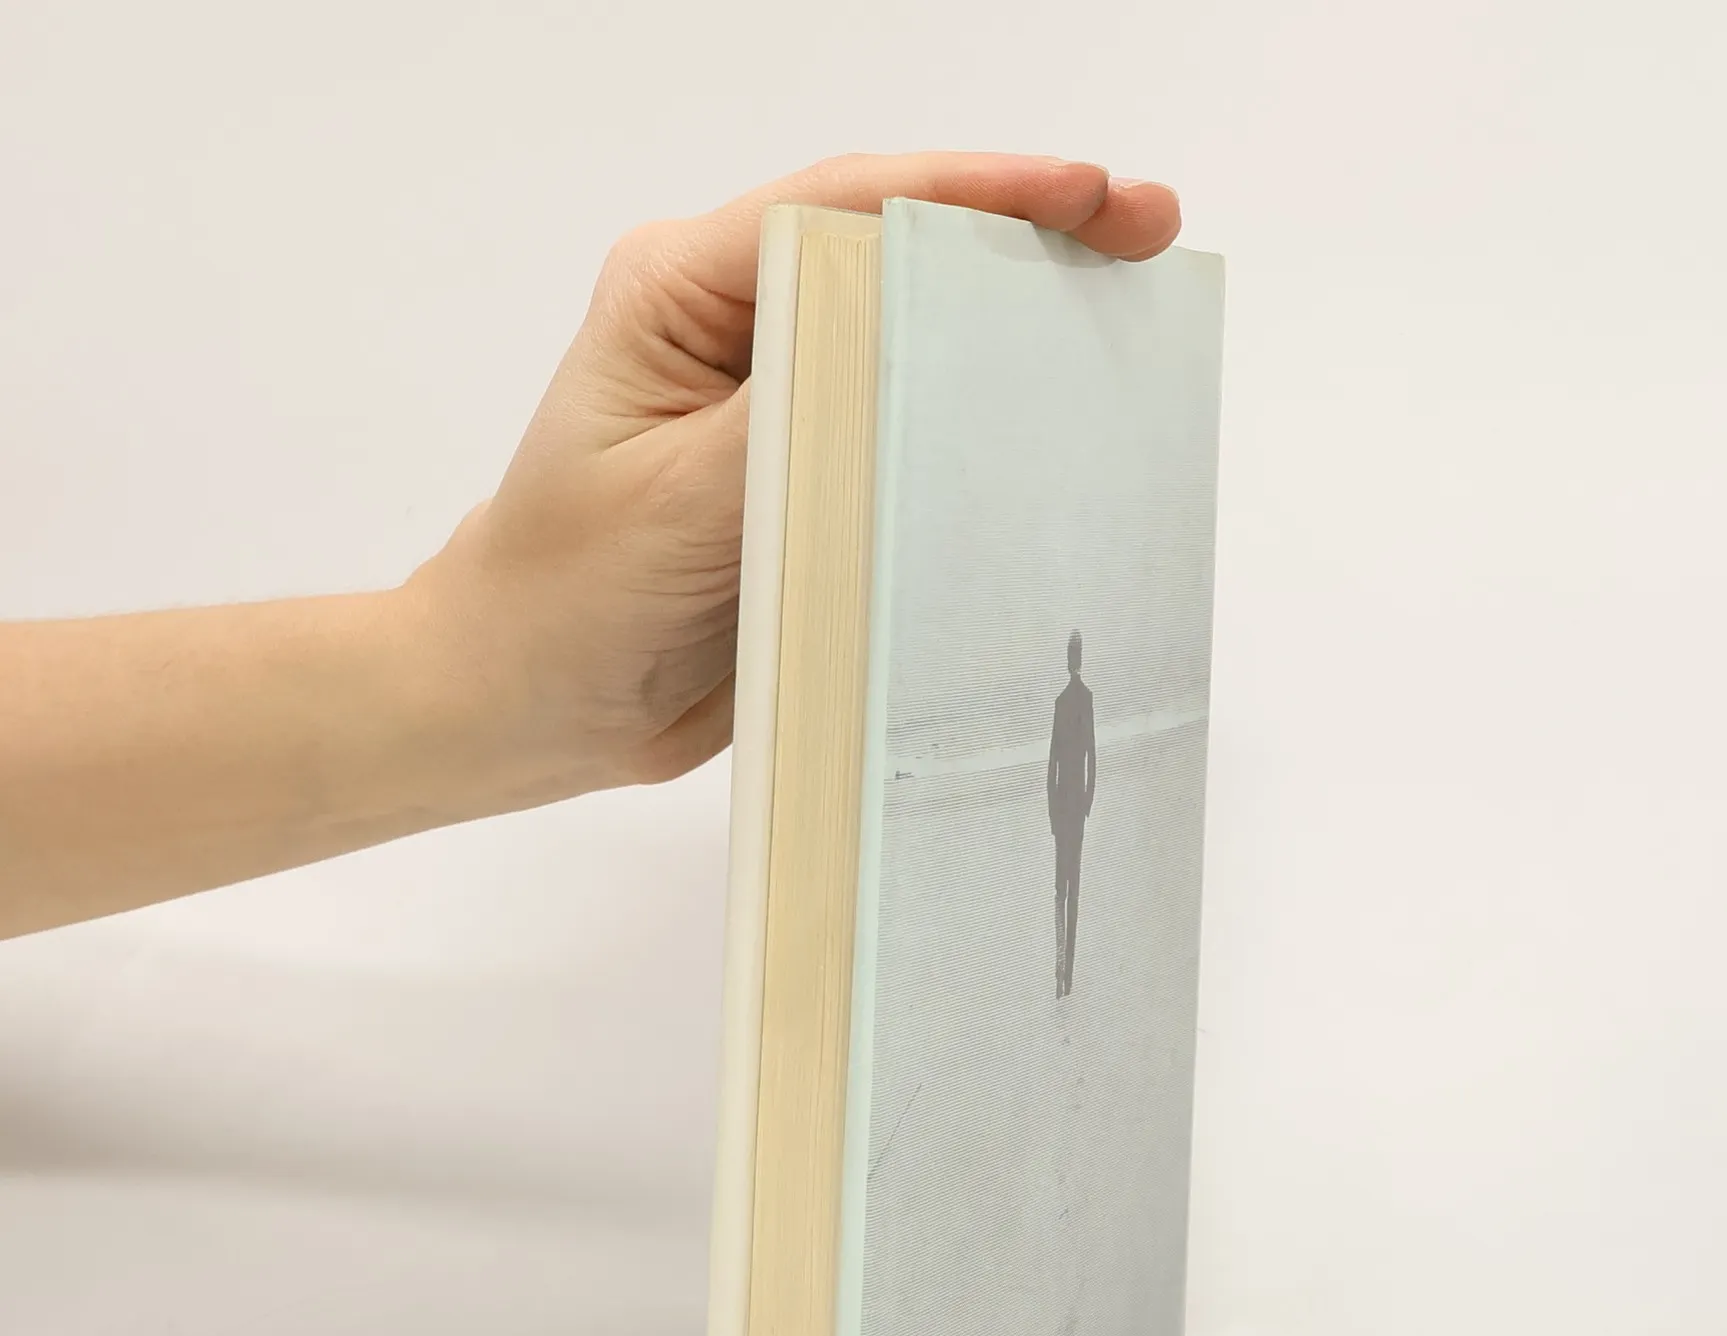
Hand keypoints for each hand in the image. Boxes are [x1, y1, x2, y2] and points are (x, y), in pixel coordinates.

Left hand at [411, 152, 1182, 790]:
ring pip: (915, 333)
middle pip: (897, 248)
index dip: (973, 193)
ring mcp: (780, 399)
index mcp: (682, 290)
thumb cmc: (568, 594)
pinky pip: (909, 428)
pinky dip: (983, 417)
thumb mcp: (673, 500)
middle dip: (1022, 234)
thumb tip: (910, 346)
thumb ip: (787, 416)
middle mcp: (737, 326)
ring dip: (1017, 319)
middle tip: (1141, 230)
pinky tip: (1057, 417)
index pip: (843, 208)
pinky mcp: (810, 472)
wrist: (532, 700)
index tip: (1083, 195)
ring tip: (1127, 308)